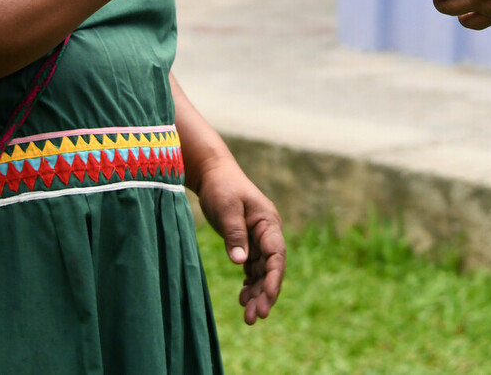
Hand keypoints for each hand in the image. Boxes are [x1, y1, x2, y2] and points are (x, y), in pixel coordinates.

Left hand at [194, 160, 284, 324]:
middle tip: (256, 317)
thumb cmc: (222, 187)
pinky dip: (250, 284)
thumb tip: (241, 263)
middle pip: (271, 268)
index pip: (276, 254)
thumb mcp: (227, 209)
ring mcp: (259, 239)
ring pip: (262, 272)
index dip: (274, 278)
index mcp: (268, 222)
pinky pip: (253, 268)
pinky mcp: (248, 243)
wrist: (214, 174)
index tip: (267, 298)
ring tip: (249, 317)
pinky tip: (243, 299)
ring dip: (258, 293)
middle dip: (266, 293)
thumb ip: (235, 234)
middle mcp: (268, 232)